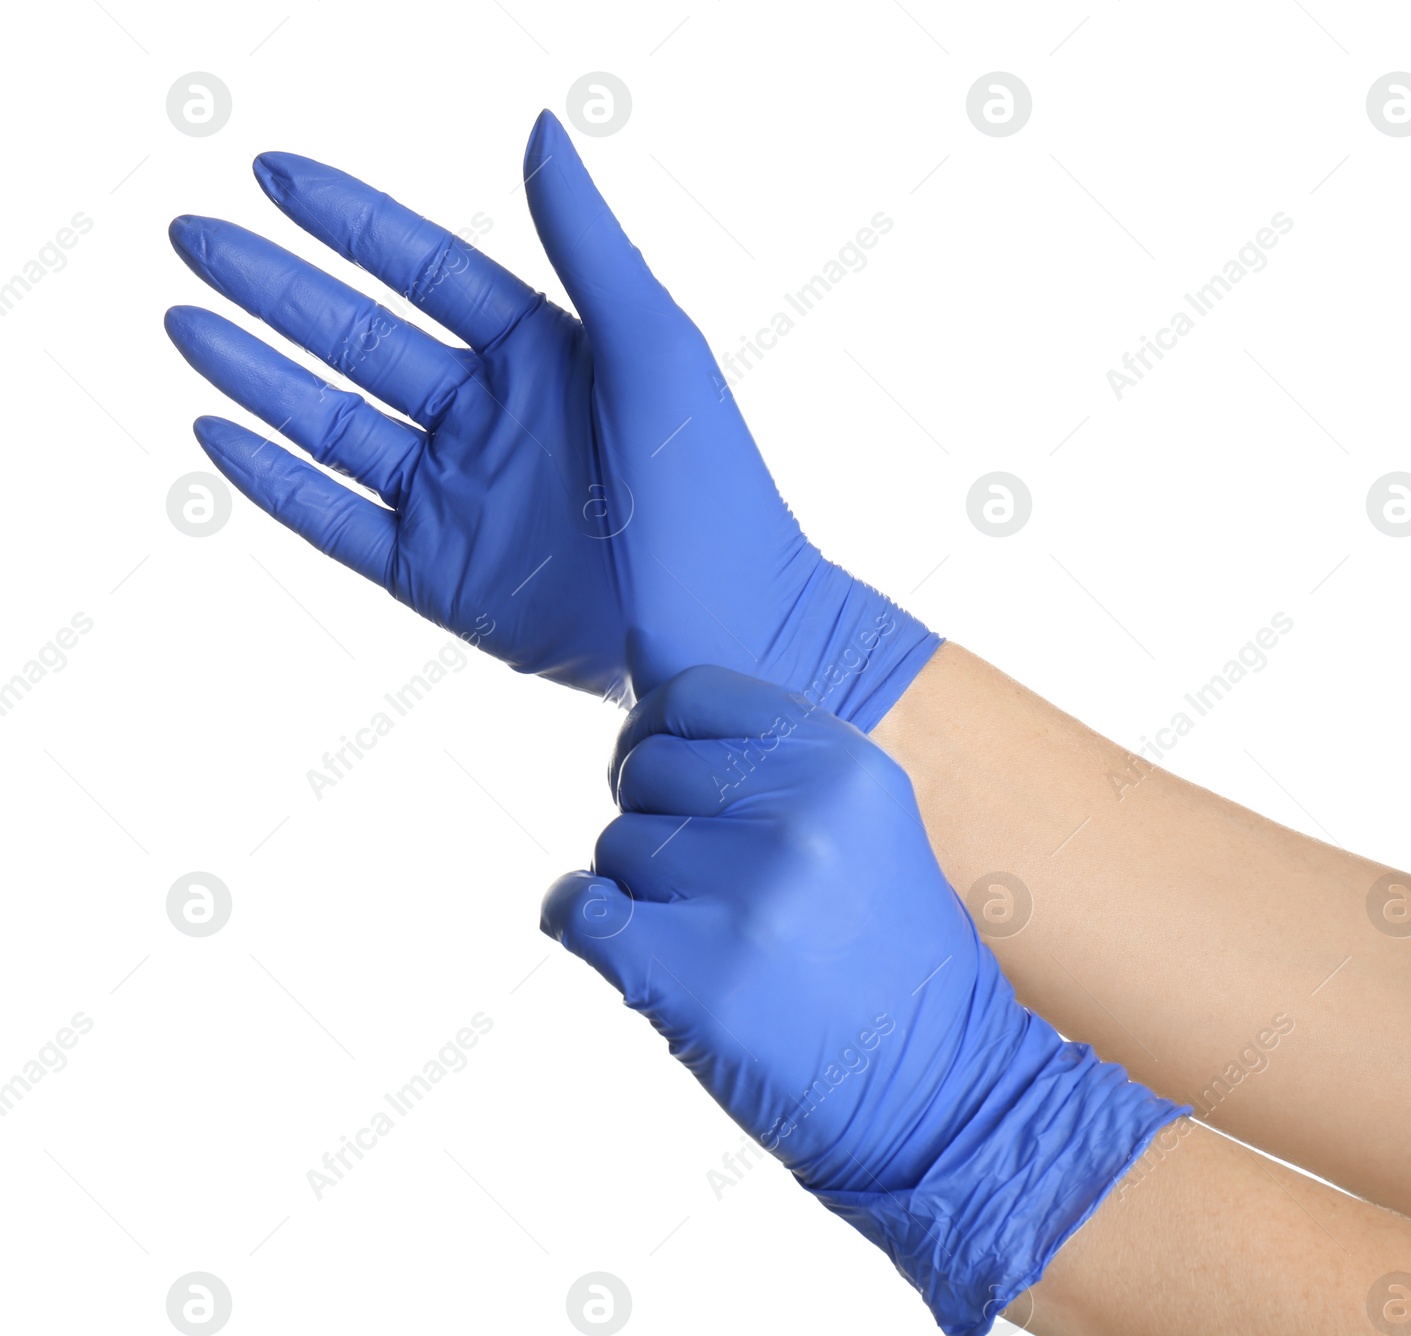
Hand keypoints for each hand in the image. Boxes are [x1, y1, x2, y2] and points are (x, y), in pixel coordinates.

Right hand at [165, 111, 936, 722]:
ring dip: (259, 375)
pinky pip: (339, 521)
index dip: (349, 222)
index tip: (272, 175)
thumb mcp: (654, 349)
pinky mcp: (440, 578)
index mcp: (544, 356)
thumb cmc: (712, 489)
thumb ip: (588, 246)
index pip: (426, 272)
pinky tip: (217, 431)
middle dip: (277, 289)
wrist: (731, 633)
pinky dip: (278, 481)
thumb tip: (542, 130)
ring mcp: (461, 499)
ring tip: (183, 322)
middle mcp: (492, 420)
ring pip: (335, 424)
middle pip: (360, 339)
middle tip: (193, 239)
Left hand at [541, 666, 1186, 1335]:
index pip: (693, 693)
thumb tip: (652, 730)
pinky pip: (578, 907)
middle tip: (692, 878)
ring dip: (635, 887)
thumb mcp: (869, 827)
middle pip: (646, 770)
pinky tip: (627, 946)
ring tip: (705, 936)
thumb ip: (779, 768)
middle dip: (650, 816)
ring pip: (615, 845)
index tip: (658, 774)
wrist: (944, 1095)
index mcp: (844, 765)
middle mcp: (797, 816)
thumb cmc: (896, 963)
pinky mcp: (694, 977)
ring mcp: (745, 896)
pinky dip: (577, 920)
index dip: (656, 731)